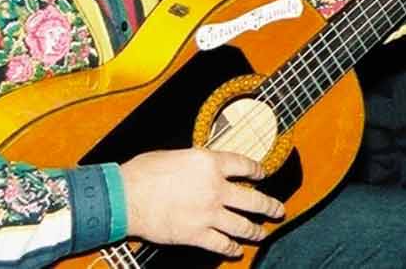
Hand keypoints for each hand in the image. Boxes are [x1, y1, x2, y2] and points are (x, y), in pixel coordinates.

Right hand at [120, 148, 281, 253]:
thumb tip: (204, 167)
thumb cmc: (145, 172)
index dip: (257, 170)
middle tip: (278, 210)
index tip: (263, 174)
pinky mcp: (196, 234)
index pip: (244, 165)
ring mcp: (208, 214)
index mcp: (210, 163)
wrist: (127, 196)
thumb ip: (197, 162)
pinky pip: (221, 244)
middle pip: (252, 199)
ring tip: (262, 233)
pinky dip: (231, 248)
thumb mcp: (177, 154)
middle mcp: (215, 188)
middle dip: (268, 206)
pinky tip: (236, 250)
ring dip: (255, 230)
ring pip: (241, 225)